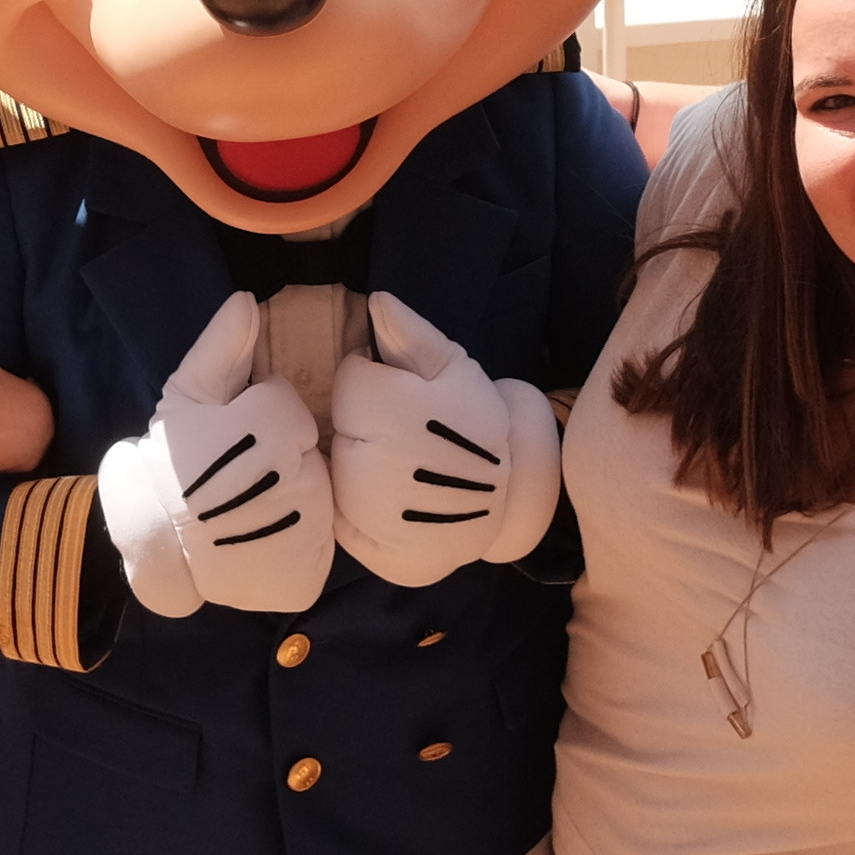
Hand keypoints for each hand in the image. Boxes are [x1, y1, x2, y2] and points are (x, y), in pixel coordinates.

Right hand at [92, 294, 335, 618]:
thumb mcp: (186, 395)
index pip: (288, 413)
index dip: (258, 422)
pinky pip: (318, 550)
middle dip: (278, 460)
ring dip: (290, 501)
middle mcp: (293, 482)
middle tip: (237, 475)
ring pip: (317, 502)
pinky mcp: (304, 576)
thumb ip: (223, 346)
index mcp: (269, 430)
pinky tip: (259, 539)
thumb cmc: (169, 462)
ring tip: (246, 509)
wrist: (153, 543)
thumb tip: (247, 299)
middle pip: (307, 457)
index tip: (229, 439)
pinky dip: (296, 546)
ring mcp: (301, 534)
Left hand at [329, 293, 562, 588]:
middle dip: (367, 425)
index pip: (351, 381)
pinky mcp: (380, 553)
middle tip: (410, 435)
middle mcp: (374, 469)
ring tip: (405, 467)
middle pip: (342, 430)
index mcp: (390, 414)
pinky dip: (357, 511)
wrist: (516, 494)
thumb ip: (410, 335)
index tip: (407, 395)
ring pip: (338, 475)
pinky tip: (394, 499)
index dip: (378, 381)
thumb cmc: (481, 425)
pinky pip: (342, 522)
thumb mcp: (455, 368)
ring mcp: (374, 518)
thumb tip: (377, 302)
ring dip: (359, 467)